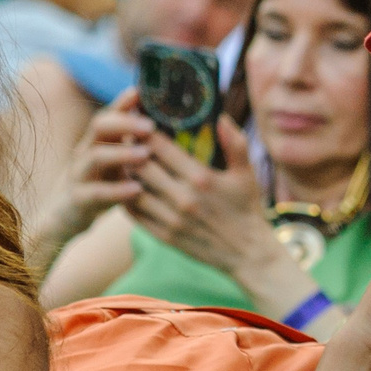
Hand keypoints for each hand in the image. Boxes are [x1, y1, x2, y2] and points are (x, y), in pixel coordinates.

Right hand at [46, 87, 153, 240]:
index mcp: (98, 139)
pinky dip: (116, 191)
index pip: (111, 113)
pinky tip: (137, 189)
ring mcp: (79, 174)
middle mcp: (86, 151)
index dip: (124, 102)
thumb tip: (168, 124)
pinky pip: (95, 193)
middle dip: (125, 123)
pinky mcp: (78, 199)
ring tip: (146, 154)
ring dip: (122, 153)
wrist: (65, 217)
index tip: (143, 92)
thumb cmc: (101, 185)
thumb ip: (135, 144)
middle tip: (150, 126)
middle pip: (99, 126)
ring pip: (96, 156)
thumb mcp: (117, 162)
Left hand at [128, 116, 280, 278]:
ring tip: (121, 161)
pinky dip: (126, 197)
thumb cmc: (247, 209)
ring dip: (125, 174)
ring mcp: (171, 219)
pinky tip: (126, 187)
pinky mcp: (164, 236)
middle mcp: (183, 198)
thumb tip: (221, 116)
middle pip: (141, 165)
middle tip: (124, 138)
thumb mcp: (247, 174)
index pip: (161, 147)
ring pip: (133, 189)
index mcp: (201, 178)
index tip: (138, 122)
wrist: (248, 254)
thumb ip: (235, 143)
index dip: (144, 131)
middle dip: (130, 149)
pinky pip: (134, 214)